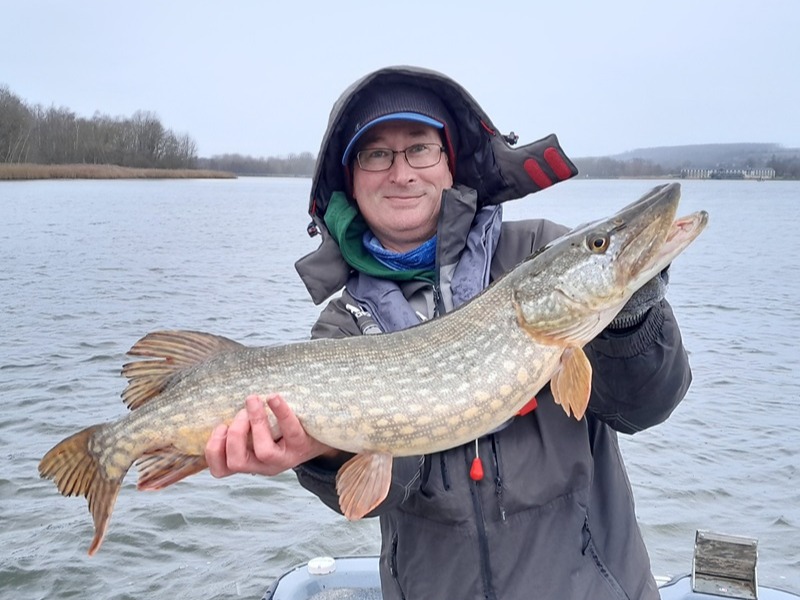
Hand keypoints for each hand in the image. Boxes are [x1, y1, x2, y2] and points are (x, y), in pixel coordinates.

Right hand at [205, 393, 337, 476]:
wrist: (323, 432)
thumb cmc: (282, 428)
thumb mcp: (259, 430)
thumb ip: (241, 423)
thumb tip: (219, 397)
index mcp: (249, 462)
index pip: (221, 470)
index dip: (213, 450)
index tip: (219, 426)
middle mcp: (265, 466)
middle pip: (238, 462)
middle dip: (234, 434)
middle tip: (240, 413)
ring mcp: (285, 459)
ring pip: (263, 451)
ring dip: (255, 422)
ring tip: (253, 400)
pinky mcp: (302, 446)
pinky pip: (290, 431)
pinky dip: (280, 412)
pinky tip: (273, 397)